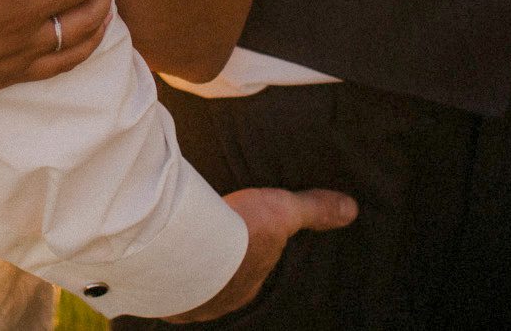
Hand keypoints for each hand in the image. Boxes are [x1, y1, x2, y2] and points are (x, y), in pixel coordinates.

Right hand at [163, 187, 357, 322]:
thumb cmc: (236, 233)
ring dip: (188, 264)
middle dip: (216, 261)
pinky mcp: (157, 290)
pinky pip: (162, 281)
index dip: (249, 252)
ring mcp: (185, 299)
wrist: (182, 245)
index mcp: (246, 287)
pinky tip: (158, 251)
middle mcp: (217, 300)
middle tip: (211, 234)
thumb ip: (313, 209)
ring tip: (183, 238)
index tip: (241, 233)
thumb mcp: (282, 211)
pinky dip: (162, 267)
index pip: (252, 272)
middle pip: (220, 278)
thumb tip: (352, 209)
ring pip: (190, 281)